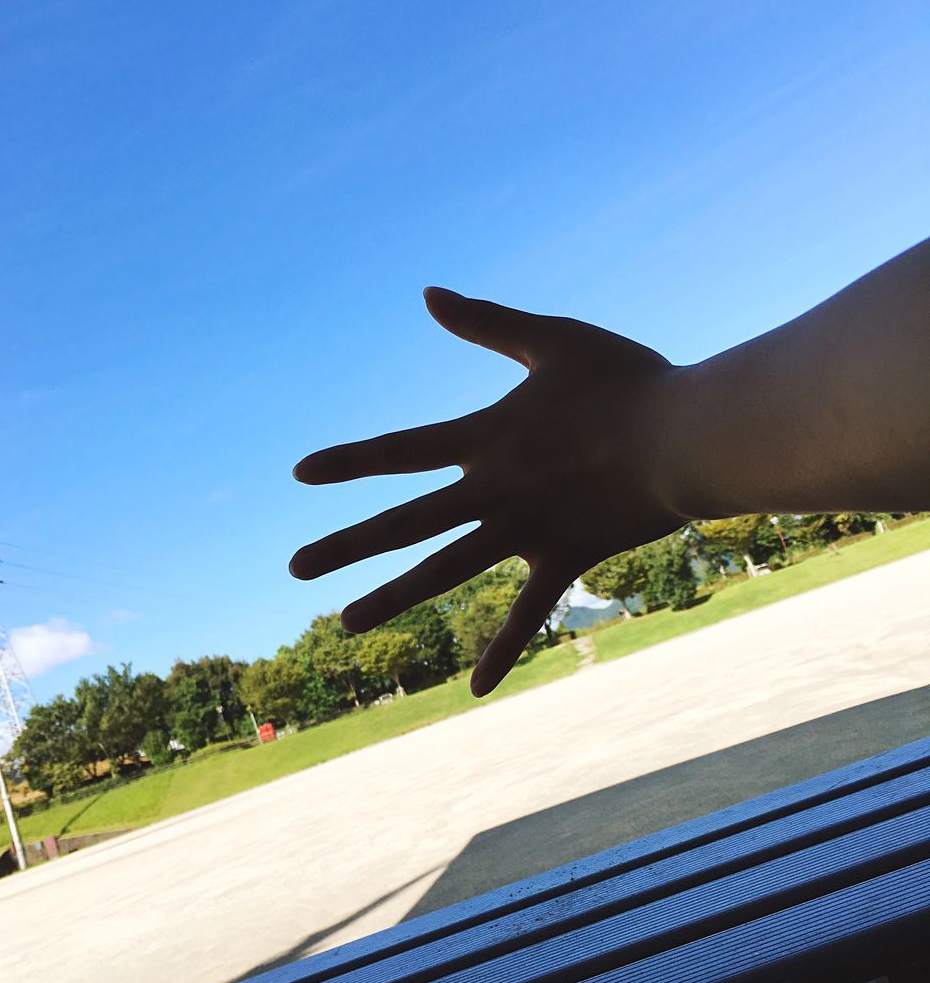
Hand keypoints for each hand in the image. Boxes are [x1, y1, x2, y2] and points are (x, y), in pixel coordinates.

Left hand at [290, 288, 687, 694]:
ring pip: (445, 571)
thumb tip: (428, 293)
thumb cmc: (627, 381)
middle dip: (346, 545)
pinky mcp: (564, 559)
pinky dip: (503, 650)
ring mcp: (525, 531)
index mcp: (485, 439)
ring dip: (394, 597)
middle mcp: (492, 491)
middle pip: (404, 524)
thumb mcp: (553, 341)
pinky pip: (527, 613)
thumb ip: (489, 323)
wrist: (686, 434)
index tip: (300, 475)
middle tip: (296, 569)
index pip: (399, 453)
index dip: (348, 461)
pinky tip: (474, 688)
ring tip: (346, 623)